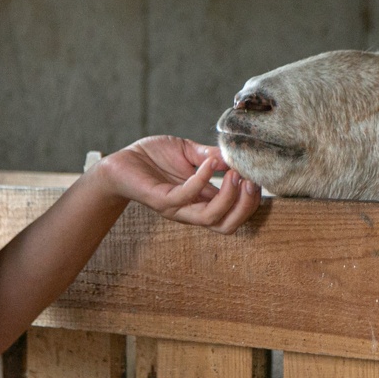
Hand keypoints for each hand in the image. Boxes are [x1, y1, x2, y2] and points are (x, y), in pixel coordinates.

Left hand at [96, 136, 260, 233]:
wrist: (121, 161)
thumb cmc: (153, 157)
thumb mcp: (188, 152)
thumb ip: (210, 155)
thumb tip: (234, 155)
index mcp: (201, 201)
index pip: (234, 214)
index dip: (250, 201)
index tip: (257, 178)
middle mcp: (191, 210)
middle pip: (227, 225)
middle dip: (245, 207)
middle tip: (252, 182)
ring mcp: (176, 207)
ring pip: (210, 218)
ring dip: (228, 198)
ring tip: (236, 174)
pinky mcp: (160, 200)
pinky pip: (186, 196)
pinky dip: (202, 180)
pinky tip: (210, 162)